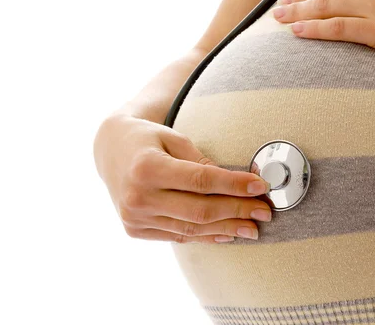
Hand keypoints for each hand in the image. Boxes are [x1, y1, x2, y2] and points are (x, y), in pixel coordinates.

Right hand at [93, 114, 271, 243]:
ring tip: (252, 228)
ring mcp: (134, 216)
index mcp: (146, 167)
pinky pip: (178, 236)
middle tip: (264, 211)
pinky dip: (205, 236)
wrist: (110, 151)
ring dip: (226, 228)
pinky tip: (227, 233)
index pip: (200, 180)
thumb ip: (202, 162)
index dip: (234, 185)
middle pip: (199, 210)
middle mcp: (137, 196)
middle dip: (237, 211)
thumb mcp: (174, 139)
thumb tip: (241, 183)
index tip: (260, 186)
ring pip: (191, 228)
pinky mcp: (135, 229)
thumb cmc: (147, 139)